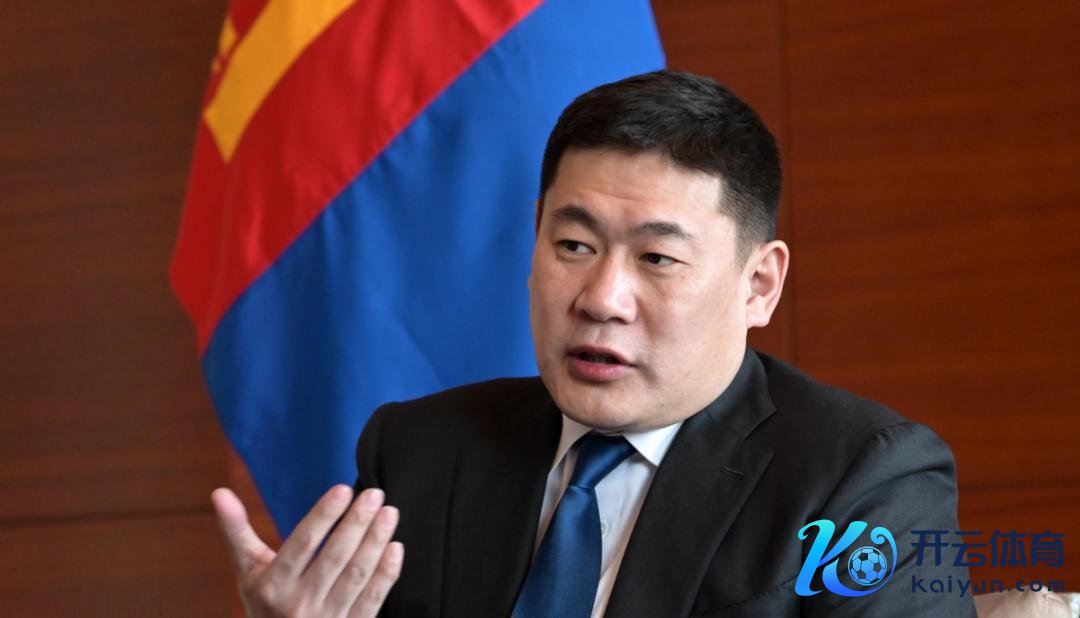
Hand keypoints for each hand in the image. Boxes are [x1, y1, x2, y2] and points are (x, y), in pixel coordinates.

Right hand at [211, 485, 402, 616]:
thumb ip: (237, 532)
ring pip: (356, 576)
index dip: (322, 517)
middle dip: (357, 523)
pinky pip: (373, 600)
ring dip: (375, 542)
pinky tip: (396, 547)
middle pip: (334, 558)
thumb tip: (218, 492)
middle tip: (375, 493)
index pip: (301, 545)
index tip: (343, 490)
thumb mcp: (249, 572)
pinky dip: (386, 574)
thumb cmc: (266, 604)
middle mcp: (298, 604)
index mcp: (272, 586)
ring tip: (389, 513)